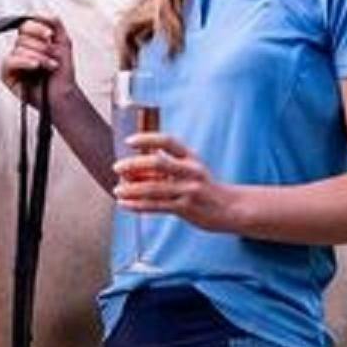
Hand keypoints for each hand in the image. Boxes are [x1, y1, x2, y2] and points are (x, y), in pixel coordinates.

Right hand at [0, 15, 75, 110]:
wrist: (63, 94)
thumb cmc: (62, 72)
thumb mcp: (63, 41)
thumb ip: (54, 23)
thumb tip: (39, 13)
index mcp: (32, 40)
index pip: (26, 24)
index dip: (37, 27)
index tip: (50, 35)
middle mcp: (20, 49)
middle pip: (22, 36)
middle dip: (42, 46)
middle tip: (53, 56)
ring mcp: (13, 61)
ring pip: (19, 49)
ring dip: (39, 57)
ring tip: (50, 66)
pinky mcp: (6, 74)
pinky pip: (10, 61)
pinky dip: (24, 62)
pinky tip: (35, 67)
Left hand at [112, 130, 237, 232]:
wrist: (229, 208)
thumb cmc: (203, 188)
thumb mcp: (190, 170)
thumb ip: (165, 168)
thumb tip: (132, 171)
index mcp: (191, 157)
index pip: (168, 141)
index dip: (147, 139)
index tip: (130, 141)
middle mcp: (191, 171)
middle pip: (158, 163)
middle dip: (134, 164)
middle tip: (117, 167)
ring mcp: (189, 190)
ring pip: (153, 188)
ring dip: (131, 189)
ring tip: (117, 189)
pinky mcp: (186, 208)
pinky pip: (156, 206)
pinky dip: (137, 205)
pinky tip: (124, 204)